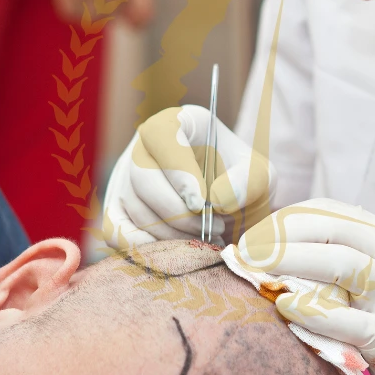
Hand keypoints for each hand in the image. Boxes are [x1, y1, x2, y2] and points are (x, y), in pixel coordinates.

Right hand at [101, 106, 276, 248]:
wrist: (229, 202)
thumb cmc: (241, 181)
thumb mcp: (258, 174)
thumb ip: (247, 181)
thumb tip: (217, 200)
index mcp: (177, 123)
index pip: (161, 135)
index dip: (177, 170)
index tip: (201, 202)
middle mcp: (144, 146)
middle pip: (142, 177)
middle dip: (178, 213)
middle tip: (214, 229)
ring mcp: (126, 177)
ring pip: (134, 207)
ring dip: (172, 233)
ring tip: (208, 239)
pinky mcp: (118, 207)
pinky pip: (116, 230)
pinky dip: (143, 247)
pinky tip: (176, 251)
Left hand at [235, 198, 374, 374]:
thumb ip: (341, 255)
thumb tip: (274, 248)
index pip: (328, 211)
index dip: (285, 218)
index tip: (254, 232)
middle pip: (329, 230)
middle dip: (279, 236)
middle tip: (244, 250)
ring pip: (337, 263)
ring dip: (288, 262)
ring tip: (254, 269)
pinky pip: (343, 318)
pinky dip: (310, 309)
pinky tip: (284, 305)